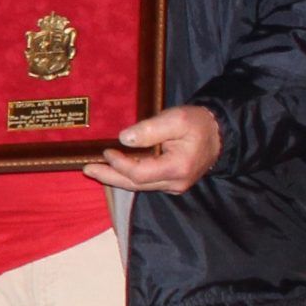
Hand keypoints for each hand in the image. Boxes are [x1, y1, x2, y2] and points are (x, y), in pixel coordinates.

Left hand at [84, 104, 221, 194]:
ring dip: (115, 177)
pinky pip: (145, 183)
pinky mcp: (171, 183)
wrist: (219, 134)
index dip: (120, 164)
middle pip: (135, 184)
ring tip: (93, 169)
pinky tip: (113, 169)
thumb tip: (124, 138)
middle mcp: (175, 183)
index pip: (140, 173)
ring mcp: (174, 186)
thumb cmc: (198, 124)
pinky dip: (127, 176)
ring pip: (139, 186)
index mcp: (178, 167)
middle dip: (109, 176)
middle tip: (86, 169)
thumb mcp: (176, 119)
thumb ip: (150, 129)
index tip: (106, 150)